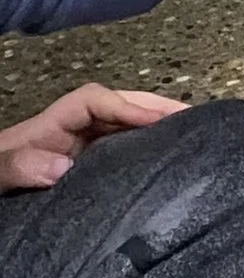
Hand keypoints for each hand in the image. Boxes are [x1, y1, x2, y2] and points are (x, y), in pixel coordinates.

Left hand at [0, 82, 184, 190]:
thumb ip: (18, 166)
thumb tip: (63, 167)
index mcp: (46, 128)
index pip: (93, 101)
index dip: (126, 106)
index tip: (155, 121)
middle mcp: (66, 135)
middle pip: (115, 107)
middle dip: (152, 107)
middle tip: (192, 119)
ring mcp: (75, 154)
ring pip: (119, 129)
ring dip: (153, 128)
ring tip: (190, 136)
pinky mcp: (82, 176)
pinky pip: (118, 156)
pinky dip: (143, 153)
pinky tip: (165, 165)